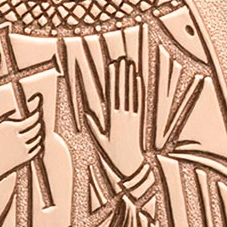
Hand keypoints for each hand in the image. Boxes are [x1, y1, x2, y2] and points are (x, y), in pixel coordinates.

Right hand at [0, 96, 43, 185]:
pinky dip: (39, 143)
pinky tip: (35, 140)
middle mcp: (18, 138)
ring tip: (37, 128)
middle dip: (40, 121)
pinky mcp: (25, 159)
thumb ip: (12, 116)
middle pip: (37, 127)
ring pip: (39, 138)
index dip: (38, 112)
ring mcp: (23, 149)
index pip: (32, 118)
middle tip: (39, 118)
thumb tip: (23, 106)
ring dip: (40, 132)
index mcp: (10, 128)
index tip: (39, 108)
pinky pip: (38, 148)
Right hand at [86, 59, 144, 179]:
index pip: (113, 94)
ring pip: (132, 93)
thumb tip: (86, 111)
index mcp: (113, 119)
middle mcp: (124, 116)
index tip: (112, 66)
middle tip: (122, 59)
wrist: (131, 166)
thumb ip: (93, 125)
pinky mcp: (140, 120)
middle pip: (123, 90)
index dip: (113, 79)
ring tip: (130, 64)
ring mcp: (133, 117)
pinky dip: (139, 90)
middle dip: (122, 74)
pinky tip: (139, 80)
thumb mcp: (98, 140)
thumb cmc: (113, 155)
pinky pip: (140, 102)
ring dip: (130, 78)